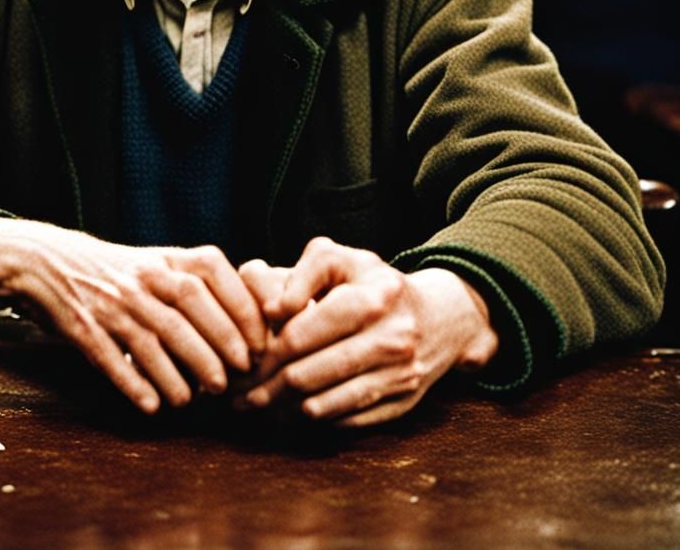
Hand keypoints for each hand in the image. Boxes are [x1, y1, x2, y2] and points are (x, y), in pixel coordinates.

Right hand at [0, 218, 265, 413]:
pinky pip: (113, 360)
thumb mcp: (157, 263)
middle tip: (234, 379)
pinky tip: (153, 406)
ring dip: (180, 374)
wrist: (48, 263)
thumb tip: (252, 323)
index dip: (240, 308)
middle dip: (217, 346)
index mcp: (165, 258)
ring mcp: (112, 301)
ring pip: (155, 338)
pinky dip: (135, 385)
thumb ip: (197, 284)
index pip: (212, 273)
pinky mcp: (84, 327)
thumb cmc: (118, 272)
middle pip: (188, 307)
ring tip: (194, 399)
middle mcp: (142, 275)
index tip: (258, 343)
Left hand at [236, 237, 497, 426]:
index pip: (301, 334)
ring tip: (258, 407)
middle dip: (266, 389)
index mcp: (370, 298)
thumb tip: (272, 310)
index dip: (264, 353)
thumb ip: (302, 274)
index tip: (240, 363)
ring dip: (285, 410)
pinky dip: (318, 419)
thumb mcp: (340, 259)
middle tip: (239, 397)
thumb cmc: (373, 282)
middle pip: (308, 375)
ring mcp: (401, 375)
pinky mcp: (405, 402)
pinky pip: (350, 420)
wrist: (440, 315)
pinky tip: (293, 414)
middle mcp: (390, 339)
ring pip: (327, 404)